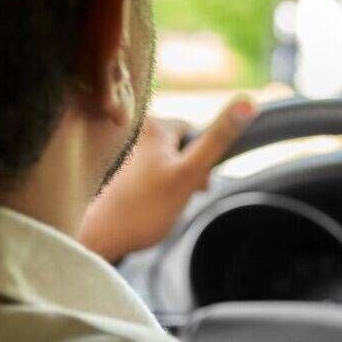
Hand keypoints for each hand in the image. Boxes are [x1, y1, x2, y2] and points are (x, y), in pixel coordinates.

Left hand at [79, 98, 254, 261]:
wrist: (94, 239)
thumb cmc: (142, 209)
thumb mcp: (189, 173)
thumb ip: (217, 138)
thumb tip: (247, 102)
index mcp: (150, 123)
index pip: (189, 130)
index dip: (196, 160)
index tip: (189, 183)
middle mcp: (126, 128)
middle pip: (170, 144)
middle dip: (176, 169)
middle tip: (169, 197)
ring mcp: (112, 147)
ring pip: (153, 158)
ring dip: (159, 179)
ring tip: (148, 203)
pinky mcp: (102, 166)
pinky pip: (133, 170)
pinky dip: (137, 185)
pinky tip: (132, 203)